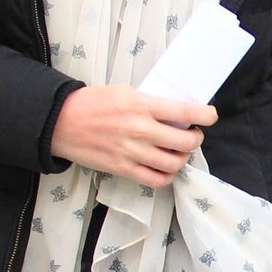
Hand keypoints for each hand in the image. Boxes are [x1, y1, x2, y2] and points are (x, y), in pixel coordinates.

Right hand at [51, 84, 215, 182]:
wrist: (60, 122)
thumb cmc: (92, 103)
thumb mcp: (124, 91)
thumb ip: (150, 102)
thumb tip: (176, 111)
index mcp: (141, 105)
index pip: (186, 111)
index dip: (206, 115)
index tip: (211, 116)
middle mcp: (140, 130)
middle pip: (186, 142)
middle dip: (196, 138)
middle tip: (193, 134)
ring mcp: (132, 152)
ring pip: (174, 163)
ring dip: (183, 158)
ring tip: (179, 151)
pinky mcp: (123, 169)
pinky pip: (156, 180)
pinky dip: (167, 175)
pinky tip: (166, 167)